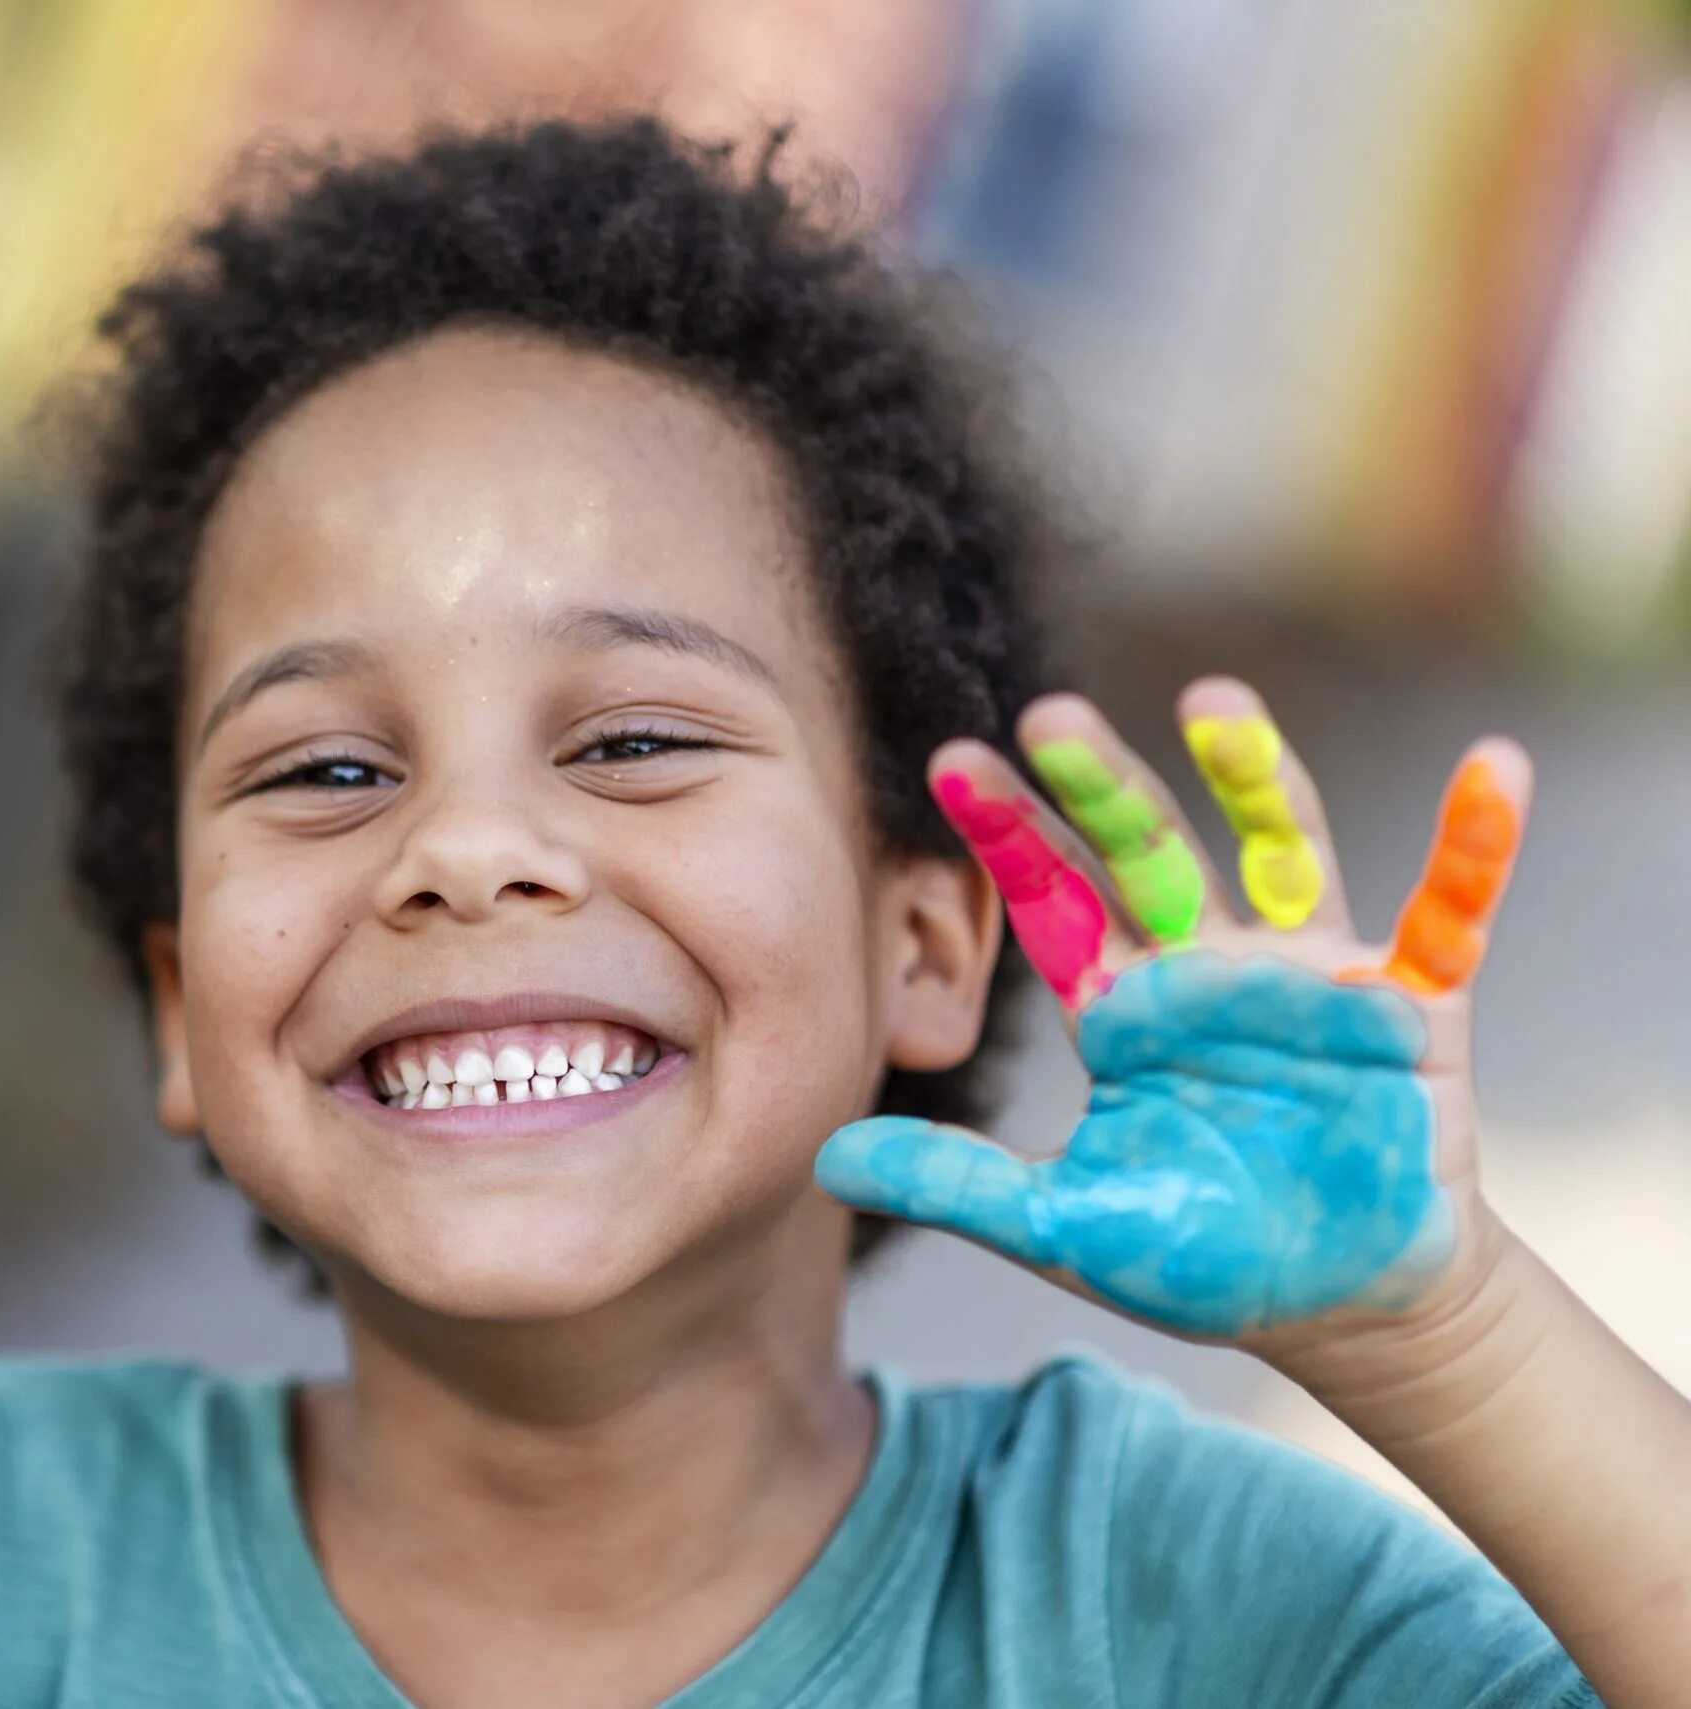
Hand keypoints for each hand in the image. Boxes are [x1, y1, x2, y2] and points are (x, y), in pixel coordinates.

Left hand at [815, 677, 1525, 1350]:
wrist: (1338, 1311)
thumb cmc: (1201, 1255)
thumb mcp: (1063, 1225)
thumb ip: (956, 1184)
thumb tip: (827, 1157)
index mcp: (1122, 1003)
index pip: (1051, 899)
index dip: (1006, 832)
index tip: (948, 761)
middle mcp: (1206, 965)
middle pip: (1147, 853)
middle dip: (1101, 786)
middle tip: (1049, 714)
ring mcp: (1309, 973)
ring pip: (1280, 849)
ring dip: (1254, 776)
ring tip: (1215, 701)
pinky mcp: (1410, 1002)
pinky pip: (1450, 909)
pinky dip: (1475, 844)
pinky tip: (1493, 769)